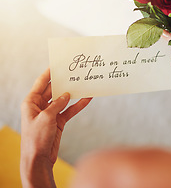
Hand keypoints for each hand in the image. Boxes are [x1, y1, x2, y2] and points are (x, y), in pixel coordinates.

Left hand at [20, 68, 91, 187]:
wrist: (39, 158)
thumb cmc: (36, 138)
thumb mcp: (46, 117)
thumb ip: (57, 104)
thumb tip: (66, 94)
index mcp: (31, 102)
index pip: (41, 82)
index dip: (49, 72)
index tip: (58, 63)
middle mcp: (40, 106)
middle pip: (53, 89)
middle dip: (63, 82)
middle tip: (74, 72)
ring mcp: (50, 113)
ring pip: (63, 99)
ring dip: (73, 93)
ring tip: (83, 83)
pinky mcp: (58, 121)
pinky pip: (70, 110)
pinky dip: (78, 105)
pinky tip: (87, 99)